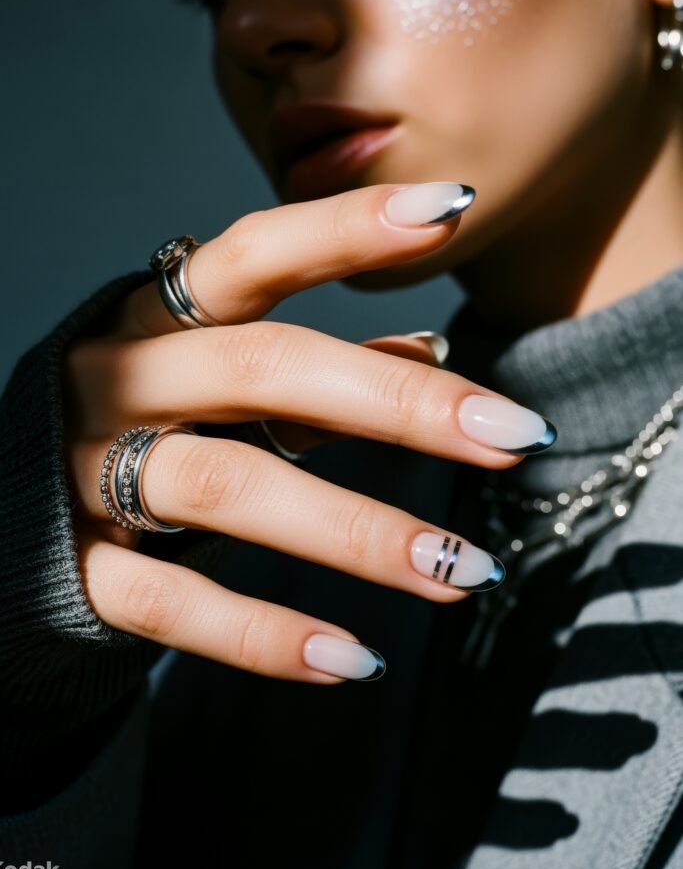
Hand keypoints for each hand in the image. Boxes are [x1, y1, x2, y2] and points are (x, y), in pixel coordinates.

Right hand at [63, 182, 555, 682]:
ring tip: (467, 570)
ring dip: (357, 531)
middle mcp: (120, 378)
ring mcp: (84, 470)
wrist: (0, 496)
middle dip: (396, 405)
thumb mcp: (213, 375)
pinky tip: (358, 661)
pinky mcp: (73, 564)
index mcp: (158, 315)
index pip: (255, 255)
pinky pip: (167, 600)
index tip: (454, 207)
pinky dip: (263, 634)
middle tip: (514, 436)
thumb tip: (430, 353)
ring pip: (225, 487)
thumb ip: (314, 365)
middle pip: (262, 370)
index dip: (346, 227)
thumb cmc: (139, 419)